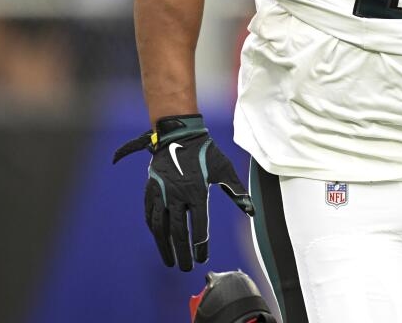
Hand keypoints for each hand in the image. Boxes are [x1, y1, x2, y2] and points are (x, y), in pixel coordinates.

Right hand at [112, 115, 253, 270]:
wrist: (179, 135)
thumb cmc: (205, 152)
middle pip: (178, 232)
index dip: (200, 244)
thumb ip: (237, 191)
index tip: (202, 257)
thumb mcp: (224, 169)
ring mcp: (161, 193)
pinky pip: (150, 215)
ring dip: (165, 246)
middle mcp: (177, 195)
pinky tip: (159, 240)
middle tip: (186, 268)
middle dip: (182, 253)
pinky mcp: (151, 190)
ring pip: (160, 227)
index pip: (198, 225)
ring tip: (170, 261)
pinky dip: (154, 230)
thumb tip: (251, 210)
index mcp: (196, 192)